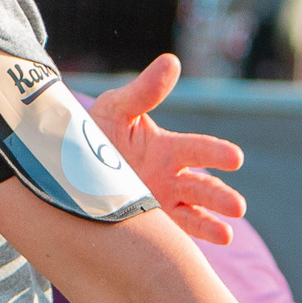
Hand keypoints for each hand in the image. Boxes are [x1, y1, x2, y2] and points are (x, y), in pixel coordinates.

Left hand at [86, 54, 245, 243]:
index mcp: (166, 148)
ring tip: (227, 233)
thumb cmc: (93, 132)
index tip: (235, 158)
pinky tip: (212, 241)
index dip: (216, 153)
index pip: (198, 150)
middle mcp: (170, 178)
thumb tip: (172, 60)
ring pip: (194, 213)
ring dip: (212, 222)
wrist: (62, 166)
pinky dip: (193, 237)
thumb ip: (144, 91)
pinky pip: (173, 233)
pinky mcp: (149, 225)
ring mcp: (161, 203)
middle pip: (202, 187)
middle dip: (220, 197)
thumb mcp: (115, 108)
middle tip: (238, 207)